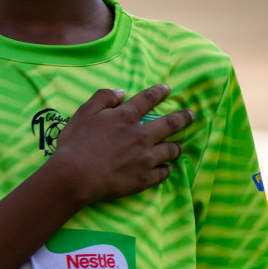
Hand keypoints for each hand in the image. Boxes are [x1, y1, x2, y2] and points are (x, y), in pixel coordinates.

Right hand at [48, 85, 193, 205]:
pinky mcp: (144, 179)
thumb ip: (103, 98)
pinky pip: (162, 174)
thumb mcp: (85, 112)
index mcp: (127, 117)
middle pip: (170, 124)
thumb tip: (121, 92)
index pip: (148, 99)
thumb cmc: (76, 142)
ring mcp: (145, 159)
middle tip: (192, 115)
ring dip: (177, 146)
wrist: (75, 175)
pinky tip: (168, 169)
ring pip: (170, 150)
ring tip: (180, 145)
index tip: (168, 89)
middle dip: (183, 118)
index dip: (159, 92)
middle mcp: (142, 136)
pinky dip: (167, 170)